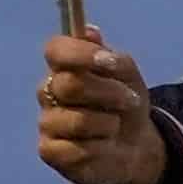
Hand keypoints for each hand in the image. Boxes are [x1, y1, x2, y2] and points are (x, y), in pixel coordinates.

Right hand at [36, 32, 167, 183]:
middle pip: (69, 85)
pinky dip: (100, 148)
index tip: (110, 61)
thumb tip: (90, 32)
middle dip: (108, 93)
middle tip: (130, 100)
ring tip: (114, 127)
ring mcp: (46, 122)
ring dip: (108, 124)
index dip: (80, 53)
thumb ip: (110, 56)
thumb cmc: (126, 104)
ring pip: (77, 121)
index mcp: (63, 67)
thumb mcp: (128, 76)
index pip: (55, 49)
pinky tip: (103, 147)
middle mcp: (48, 92)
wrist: (135, 144)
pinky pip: (75, 149)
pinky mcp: (48, 151)